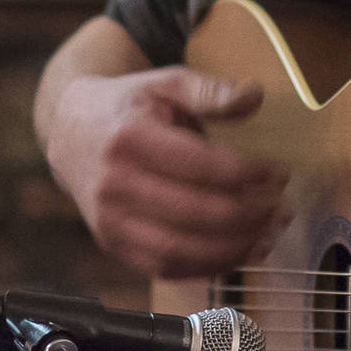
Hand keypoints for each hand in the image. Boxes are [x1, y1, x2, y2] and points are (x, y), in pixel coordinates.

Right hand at [43, 65, 282, 277]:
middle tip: (280, 209)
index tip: (279, 174)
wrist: (70, 132)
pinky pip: (165, 268)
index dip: (247, 174)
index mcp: (128, 138)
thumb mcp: (165, 83)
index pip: (199, 165)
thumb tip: (254, 96)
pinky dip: (207, 267)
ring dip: (233, 249)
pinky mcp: (112, 245)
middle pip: (194, 213)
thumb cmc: (128, 106)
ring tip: (268, 236)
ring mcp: (109, 220)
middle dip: (248, 216)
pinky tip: (239, 252)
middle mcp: (113, 184)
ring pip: (180, 249)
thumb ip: (209, 90)